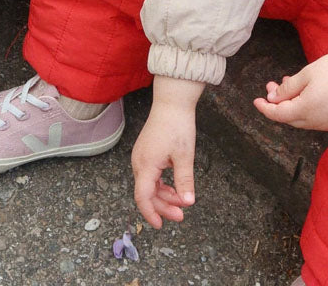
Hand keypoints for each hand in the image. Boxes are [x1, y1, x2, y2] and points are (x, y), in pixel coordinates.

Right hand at [131, 77, 204, 227]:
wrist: (171, 102)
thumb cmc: (177, 126)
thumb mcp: (184, 156)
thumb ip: (184, 181)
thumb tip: (188, 202)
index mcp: (146, 164)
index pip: (142, 197)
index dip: (150, 214)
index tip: (160, 226)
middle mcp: (139, 162)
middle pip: (147, 193)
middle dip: (164, 206)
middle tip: (182, 215)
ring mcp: (141, 157)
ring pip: (149, 185)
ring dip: (165, 196)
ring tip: (183, 201)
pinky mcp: (146, 153)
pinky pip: (151, 176)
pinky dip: (162, 185)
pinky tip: (175, 188)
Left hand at [253, 47, 327, 130]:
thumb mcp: (306, 74)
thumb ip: (287, 89)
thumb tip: (273, 99)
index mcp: (308, 109)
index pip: (280, 115)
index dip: (266, 109)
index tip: (256, 101)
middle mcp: (318, 122)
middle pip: (290, 118)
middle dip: (278, 104)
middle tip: (271, 86)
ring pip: (302, 119)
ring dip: (291, 105)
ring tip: (286, 85)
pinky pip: (314, 119)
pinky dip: (304, 108)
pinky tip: (302, 93)